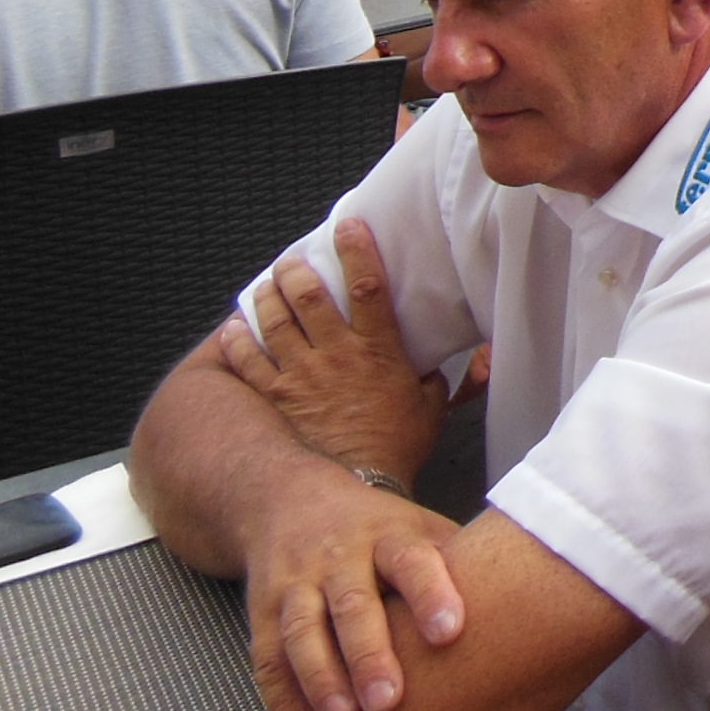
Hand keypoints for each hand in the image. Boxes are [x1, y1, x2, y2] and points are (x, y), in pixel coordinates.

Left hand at [217, 219, 447, 488]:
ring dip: (265, 297)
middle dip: (295, 269)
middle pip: (308, 296)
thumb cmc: (396, 447)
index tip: (347, 226)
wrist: (359, 484)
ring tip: (264, 284)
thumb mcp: (433, 407)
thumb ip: (445, 377)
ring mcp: (301, 375)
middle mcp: (335, 354)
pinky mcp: (276, 398)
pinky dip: (237, 342)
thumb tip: (476, 360)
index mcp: (377, 350)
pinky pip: (248, 362)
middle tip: (291, 258)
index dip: (357, 249)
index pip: (367, 285)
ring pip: (274, 322)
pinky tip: (233, 329)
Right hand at [243, 468, 465, 710]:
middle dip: (369, 653)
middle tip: (389, 701)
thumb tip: (532, 611)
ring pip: (302, 632)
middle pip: (352, 604)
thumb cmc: (378, 530)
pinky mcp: (261, 611)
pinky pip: (267, 659)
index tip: (451, 632)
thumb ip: (460, 566)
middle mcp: (339, 557)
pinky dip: (282, 701)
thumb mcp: (419, 529)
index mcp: (388, 535)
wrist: (289, 499)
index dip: (432, 594)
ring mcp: (296, 583)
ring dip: (320, 678)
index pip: (412, 561)